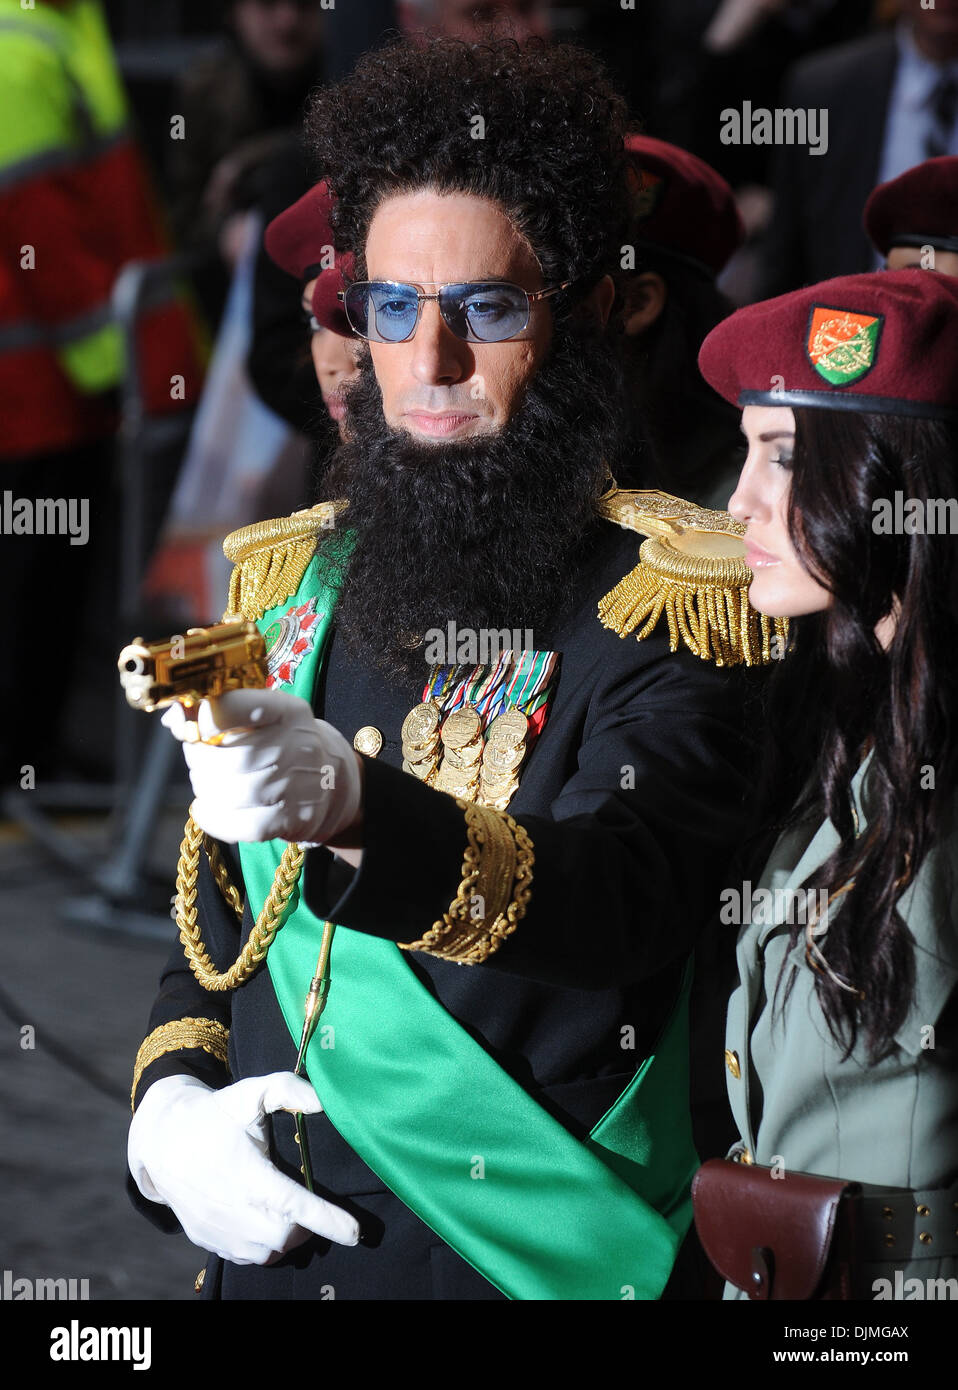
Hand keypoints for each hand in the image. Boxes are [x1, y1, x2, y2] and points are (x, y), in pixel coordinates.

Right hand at [128, 1072, 359, 1263]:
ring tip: (289, 1214)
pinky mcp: (207, 1239)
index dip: (328, 1221)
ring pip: (266, 1252)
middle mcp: (233, 1208)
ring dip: (285, 1238)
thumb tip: (323, 1100)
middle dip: (306, 1227)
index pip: (294, 1205)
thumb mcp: (249, 1093)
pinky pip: (245, 1257)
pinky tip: (264, 1221)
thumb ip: (287, 1090)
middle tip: (310, 1206)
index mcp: (248, 1173)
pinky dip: (262, 1247)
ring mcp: (218, 1229)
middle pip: (285, 1237)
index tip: (356, 1233)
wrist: (162, 1139)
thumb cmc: (213, 1115)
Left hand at [162, 689, 361, 845]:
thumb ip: (219, 714)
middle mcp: (299, 745)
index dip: (204, 720)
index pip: (238, 707)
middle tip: (198, 763)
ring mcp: (300, 785)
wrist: (330, 781)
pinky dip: (216, 821)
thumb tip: (174, 717)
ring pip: (236, 793)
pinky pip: (245, 825)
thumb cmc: (281, 744)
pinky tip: (207, 811)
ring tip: (205, 786)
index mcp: (287, 711)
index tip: (192, 729)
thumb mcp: (261, 718)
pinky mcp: (295, 818)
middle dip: (202, 763)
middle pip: (234, 758)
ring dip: (207, 792)